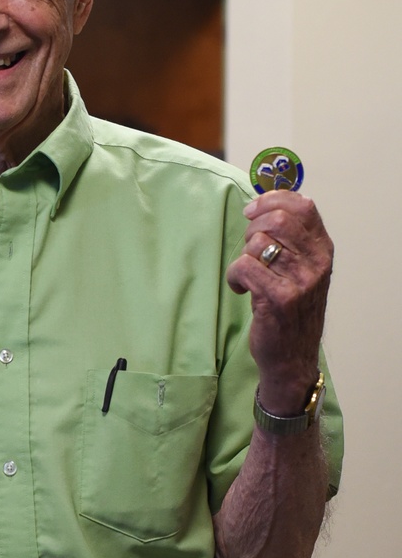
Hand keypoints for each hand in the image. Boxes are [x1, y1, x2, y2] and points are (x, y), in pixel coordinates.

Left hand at [226, 191, 332, 412]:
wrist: (292, 356)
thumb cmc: (292, 310)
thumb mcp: (303, 270)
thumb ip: (293, 240)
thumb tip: (267, 204)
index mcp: (323, 250)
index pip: (303, 206)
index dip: (272, 200)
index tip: (252, 211)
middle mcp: (316, 263)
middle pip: (278, 219)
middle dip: (253, 228)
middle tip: (249, 249)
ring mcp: (300, 281)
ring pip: (258, 243)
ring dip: (242, 257)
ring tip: (248, 275)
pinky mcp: (278, 298)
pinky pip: (245, 266)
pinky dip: (234, 276)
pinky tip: (241, 289)